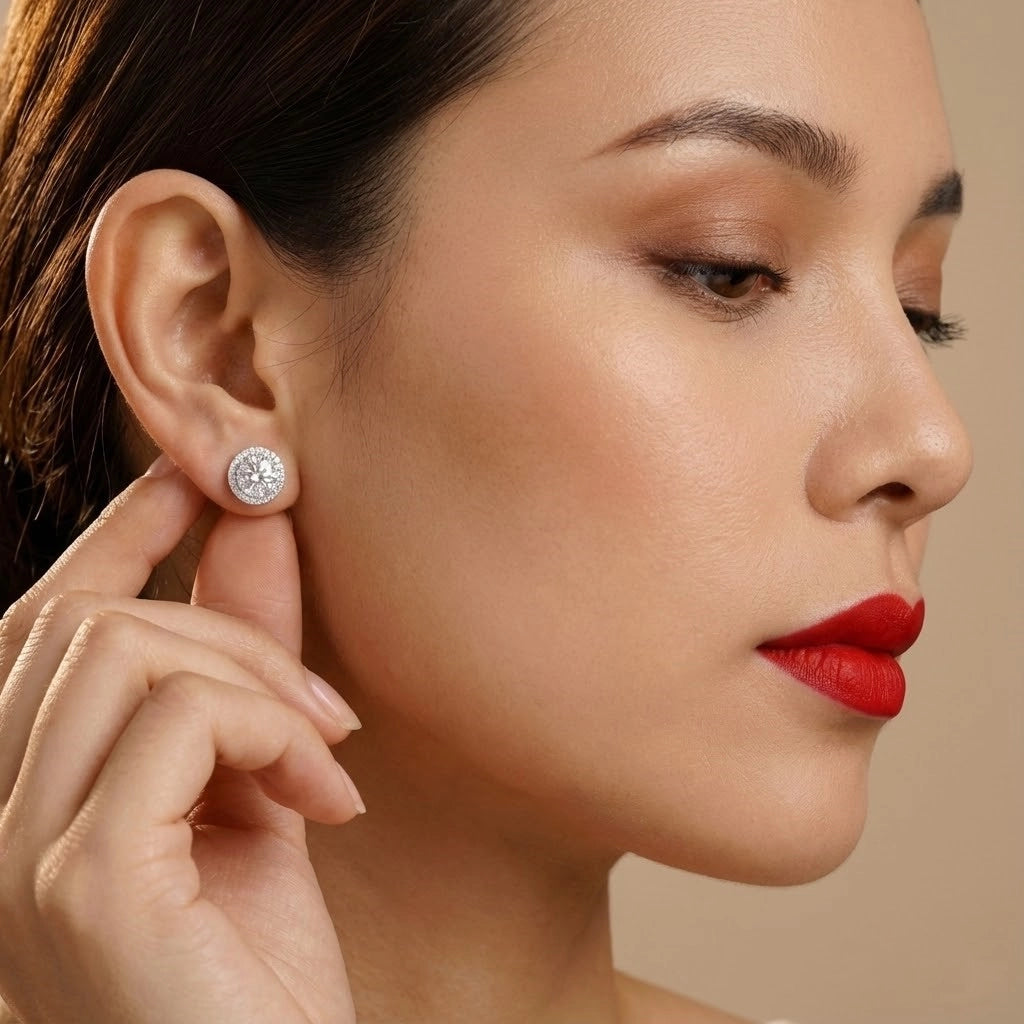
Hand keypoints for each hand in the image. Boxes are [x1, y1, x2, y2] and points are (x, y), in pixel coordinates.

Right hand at [0, 459, 363, 1022]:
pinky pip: (180, 717)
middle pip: (89, 624)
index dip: (116, 533)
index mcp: (24, 801)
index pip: (41, 627)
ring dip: (261, 680)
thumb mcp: (255, 788)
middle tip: (329, 710)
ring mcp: (14, 857)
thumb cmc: (259, 969)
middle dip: (230, 625)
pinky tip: (329, 800)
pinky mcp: (79, 883)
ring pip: (126, 648)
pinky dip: (274, 731)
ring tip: (331, 759)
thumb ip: (241, 662)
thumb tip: (250, 526)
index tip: (199, 477)